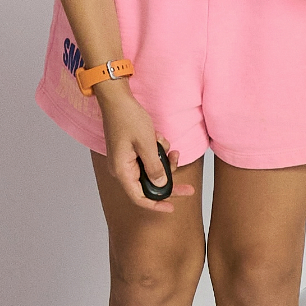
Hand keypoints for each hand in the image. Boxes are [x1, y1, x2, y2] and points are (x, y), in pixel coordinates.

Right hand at [98, 82, 195, 211]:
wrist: (116, 98)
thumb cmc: (128, 118)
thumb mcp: (147, 144)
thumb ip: (155, 168)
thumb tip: (161, 185)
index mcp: (122, 170)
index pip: (139, 197)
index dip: (156, 205)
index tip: (172, 208)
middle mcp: (122, 169)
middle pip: (147, 186)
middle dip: (168, 183)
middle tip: (189, 188)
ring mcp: (125, 160)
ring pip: (150, 172)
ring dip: (164, 163)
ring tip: (173, 151)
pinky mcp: (129, 152)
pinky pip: (146, 160)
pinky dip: (157, 153)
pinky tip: (160, 140)